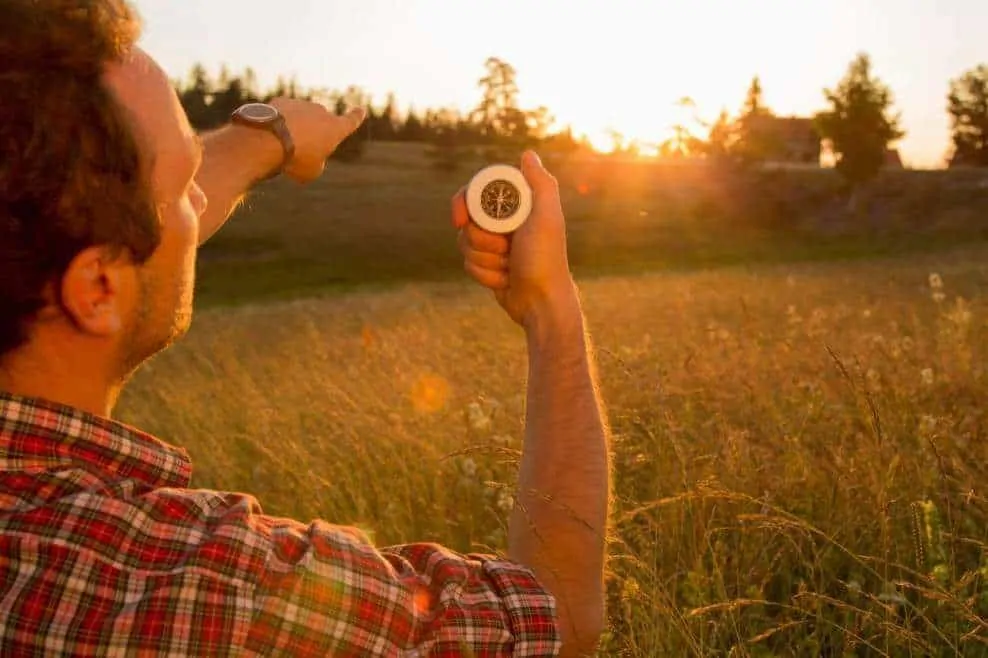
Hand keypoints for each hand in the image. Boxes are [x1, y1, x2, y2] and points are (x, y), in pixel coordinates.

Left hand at [269, 97, 365, 182]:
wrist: (268, 139)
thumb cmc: (295, 159)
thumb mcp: (311, 171)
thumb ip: (316, 162)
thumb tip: (308, 153)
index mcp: (335, 129)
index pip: (351, 121)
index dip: (356, 117)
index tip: (361, 109)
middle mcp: (322, 112)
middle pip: (320, 123)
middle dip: (312, 134)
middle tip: (299, 152)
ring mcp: (302, 104)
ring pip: (299, 119)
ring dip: (293, 129)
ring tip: (280, 145)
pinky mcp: (282, 100)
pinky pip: (282, 114)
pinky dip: (278, 122)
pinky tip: (269, 133)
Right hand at [452, 150, 578, 328]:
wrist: (541, 301)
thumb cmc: (546, 259)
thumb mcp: (546, 217)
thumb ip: (541, 184)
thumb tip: (527, 155)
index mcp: (516, 207)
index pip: (476, 193)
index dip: (463, 203)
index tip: (460, 218)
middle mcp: (504, 223)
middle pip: (467, 221)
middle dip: (480, 239)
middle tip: (504, 249)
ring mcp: (494, 245)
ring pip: (464, 244)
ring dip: (484, 259)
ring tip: (508, 266)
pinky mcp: (487, 265)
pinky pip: (468, 264)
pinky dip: (484, 274)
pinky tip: (505, 280)